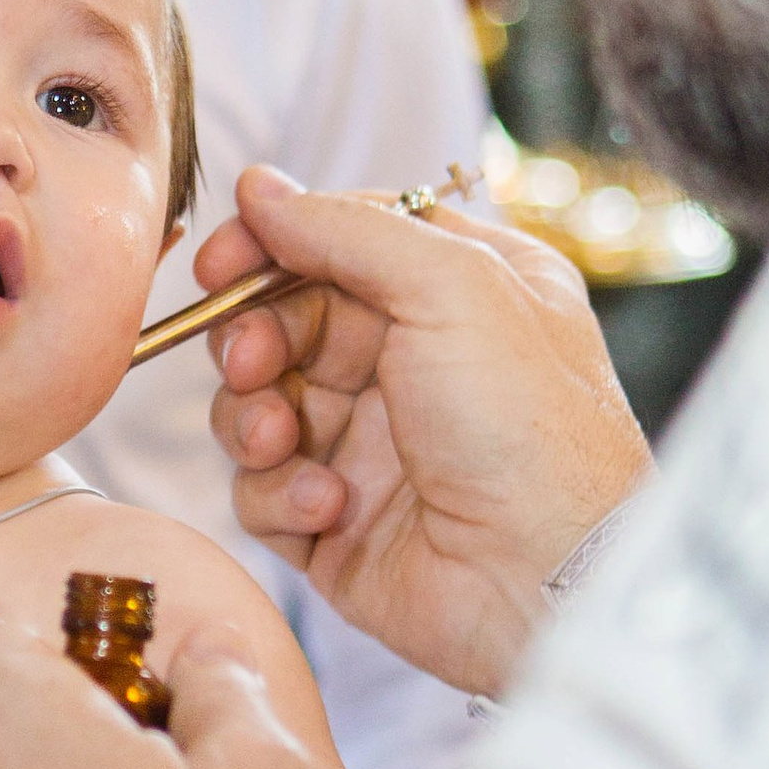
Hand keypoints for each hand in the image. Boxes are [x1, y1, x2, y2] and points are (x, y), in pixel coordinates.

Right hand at [203, 167, 649, 699]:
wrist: (547, 581)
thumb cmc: (529, 429)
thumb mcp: (452, 289)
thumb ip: (348, 230)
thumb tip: (261, 186)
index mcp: (462, 291)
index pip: (343, 241)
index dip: (273, 246)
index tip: (221, 263)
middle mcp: (418, 362)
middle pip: (286, 321)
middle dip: (253, 338)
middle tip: (250, 361)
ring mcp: (374, 446)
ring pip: (260, 405)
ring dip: (253, 418)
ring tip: (281, 440)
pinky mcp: (338, 523)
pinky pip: (264, 491)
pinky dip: (280, 495)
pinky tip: (330, 506)